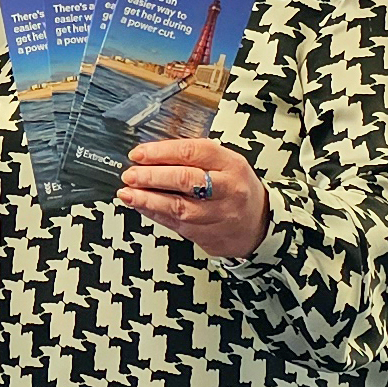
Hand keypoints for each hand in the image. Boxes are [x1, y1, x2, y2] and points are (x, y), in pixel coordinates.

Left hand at [118, 138, 268, 259]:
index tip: (139, 154)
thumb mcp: (225, 163)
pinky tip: (140, 206)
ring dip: (148, 199)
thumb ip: (192, 157)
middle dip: (152, 176)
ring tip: (128, 193)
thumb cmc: (235, 187)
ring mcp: (218, 214)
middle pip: (186, 180)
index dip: (162, 152)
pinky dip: (154, 214)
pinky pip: (176, 224)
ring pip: (179, 207)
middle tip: (130, 174)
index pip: (192, 152)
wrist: (259, 224)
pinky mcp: (207, 234)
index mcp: (231, 164)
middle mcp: (227, 189)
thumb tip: (151, 154)